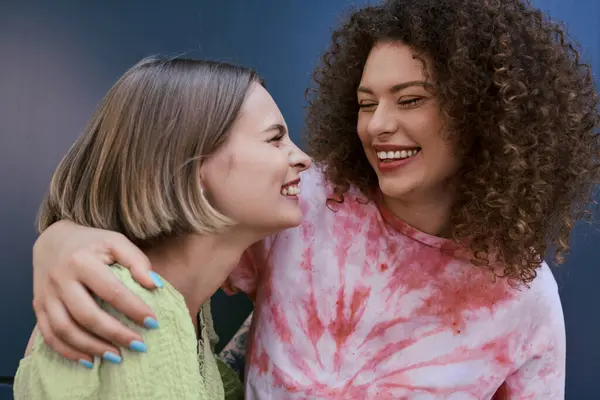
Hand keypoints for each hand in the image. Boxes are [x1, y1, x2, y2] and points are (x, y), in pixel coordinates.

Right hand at [32, 220, 158, 363]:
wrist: (52, 239)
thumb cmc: (91, 243)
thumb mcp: (116, 242)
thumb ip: (137, 261)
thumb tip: (155, 285)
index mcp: (81, 261)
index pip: (111, 291)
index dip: (133, 309)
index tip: (153, 322)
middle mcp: (60, 279)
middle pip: (87, 315)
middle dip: (115, 334)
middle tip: (139, 344)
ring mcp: (47, 295)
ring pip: (65, 330)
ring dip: (92, 347)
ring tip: (117, 357)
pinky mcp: (38, 307)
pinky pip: (50, 336)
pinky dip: (68, 351)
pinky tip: (89, 359)